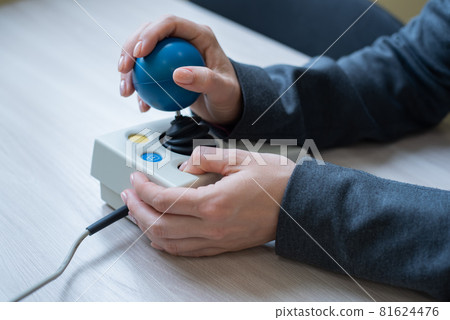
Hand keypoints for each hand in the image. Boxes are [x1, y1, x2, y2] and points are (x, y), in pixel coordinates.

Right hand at [118, 15, 241, 124]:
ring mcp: (172, 55)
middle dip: (130, 50)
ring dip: (129, 71)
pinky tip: (139, 102)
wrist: (226, 106)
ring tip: (126, 91)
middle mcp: (183, 41)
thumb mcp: (222, 89)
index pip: (170, 24)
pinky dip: (139, 87)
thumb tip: (178, 74)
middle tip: (124, 70)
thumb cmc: (229, 94)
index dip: (150, 33)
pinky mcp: (165, 70)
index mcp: (199, 35)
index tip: (139, 52)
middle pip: (149, 34)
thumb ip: (205, 80)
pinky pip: (146, 74)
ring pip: (142, 54)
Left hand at [121, 146, 295, 256]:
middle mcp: (212, 226)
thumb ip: (208, 158)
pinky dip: (166, 243)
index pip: (165, 200)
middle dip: (136, 210)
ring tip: (137, 213)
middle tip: (128, 195)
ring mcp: (217, 239)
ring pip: (169, 242)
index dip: (143, 189)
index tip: (136, 179)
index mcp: (214, 202)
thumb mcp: (241, 158)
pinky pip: (186, 251)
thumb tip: (187, 161)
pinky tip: (159, 234)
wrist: (298, 205)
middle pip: (160, 225)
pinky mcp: (222, 246)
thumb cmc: (276, 182)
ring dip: (147, 228)